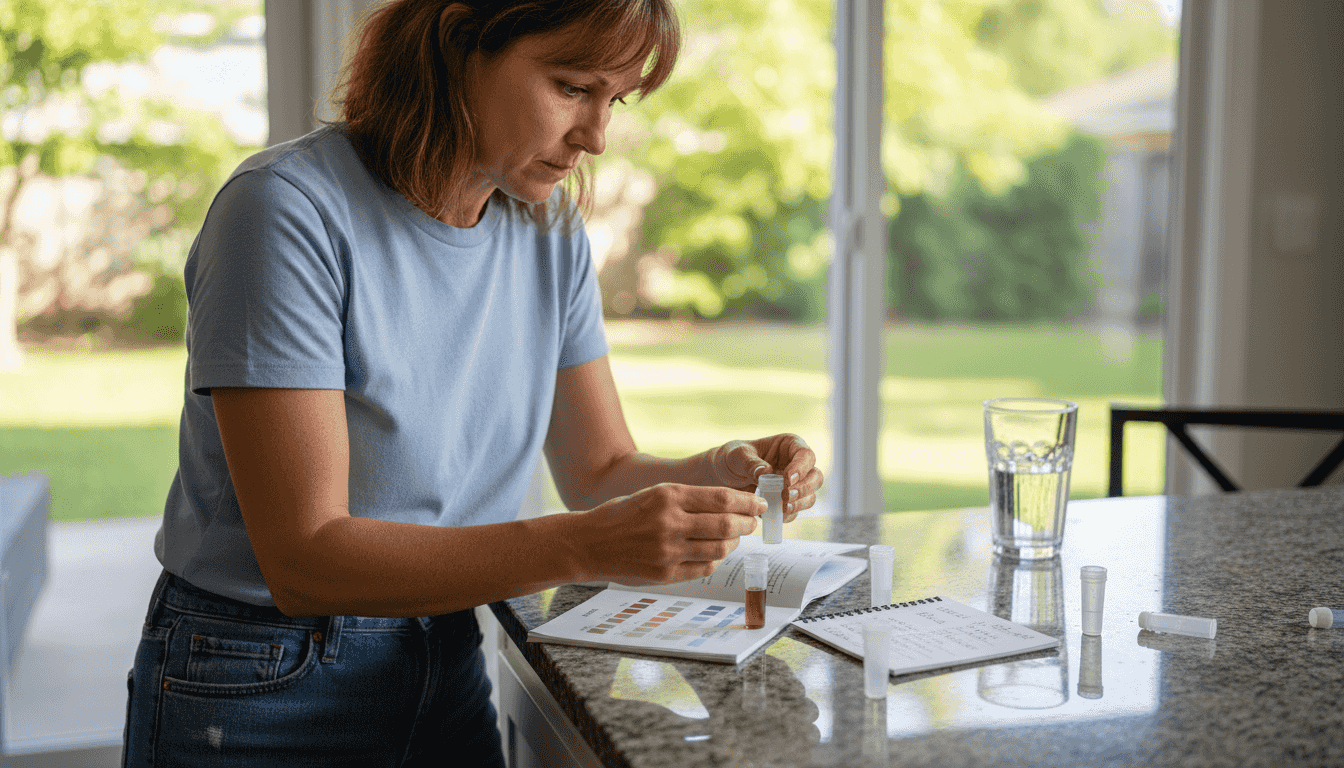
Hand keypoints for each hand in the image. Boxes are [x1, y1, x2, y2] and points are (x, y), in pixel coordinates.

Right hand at [569, 483, 764, 584]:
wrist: (588, 543)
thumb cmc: (622, 515)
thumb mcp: (653, 494)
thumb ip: (689, 499)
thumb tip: (730, 504)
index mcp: (668, 496)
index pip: (721, 498)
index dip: (747, 502)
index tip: (760, 504)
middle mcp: (670, 523)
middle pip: (726, 524)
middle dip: (747, 524)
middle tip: (753, 522)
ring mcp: (668, 551)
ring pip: (719, 549)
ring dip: (734, 543)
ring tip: (735, 537)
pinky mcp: (665, 574)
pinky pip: (704, 568)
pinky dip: (716, 560)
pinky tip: (715, 553)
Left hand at [709, 434, 823, 521]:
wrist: (724, 476)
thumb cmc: (733, 458)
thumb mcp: (737, 455)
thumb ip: (750, 462)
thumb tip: (766, 472)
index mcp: (789, 446)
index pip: (805, 455)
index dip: (800, 468)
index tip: (787, 480)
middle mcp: (797, 465)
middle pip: (815, 477)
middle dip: (804, 488)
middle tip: (786, 496)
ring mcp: (795, 485)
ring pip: (811, 496)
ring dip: (800, 504)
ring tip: (783, 508)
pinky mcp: (788, 501)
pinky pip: (796, 511)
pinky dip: (789, 515)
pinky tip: (777, 516)